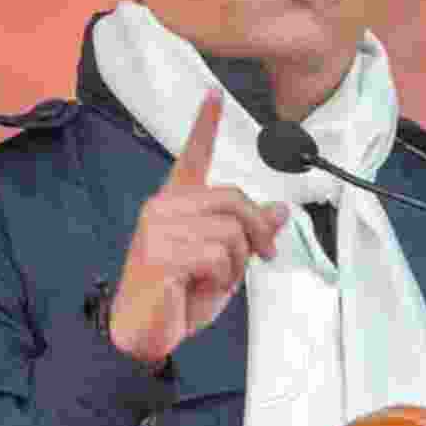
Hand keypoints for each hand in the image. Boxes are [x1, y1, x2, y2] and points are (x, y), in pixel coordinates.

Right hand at [110, 90, 288, 365]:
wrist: (144, 332)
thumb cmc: (180, 295)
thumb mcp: (226, 262)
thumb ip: (248, 233)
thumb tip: (281, 210)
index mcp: (177, 203)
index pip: (193, 155)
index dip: (205, 123)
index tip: (215, 93)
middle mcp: (164, 208)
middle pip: (235, 199)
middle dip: (259, 232)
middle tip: (264, 258)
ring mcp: (159, 229)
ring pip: (231, 232)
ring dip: (237, 264)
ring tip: (213, 280)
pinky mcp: (160, 253)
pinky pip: (218, 256)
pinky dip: (222, 278)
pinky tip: (199, 288)